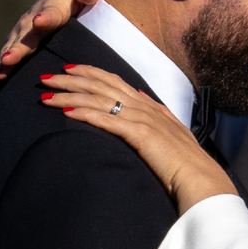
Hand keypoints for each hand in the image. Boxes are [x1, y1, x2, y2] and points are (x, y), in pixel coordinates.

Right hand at [0, 0, 100, 83]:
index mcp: (52, 7)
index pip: (50, 12)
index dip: (46, 17)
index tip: (40, 21)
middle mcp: (32, 21)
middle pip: (25, 36)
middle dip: (17, 48)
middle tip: (9, 59)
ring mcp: (22, 34)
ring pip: (12, 49)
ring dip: (5, 63)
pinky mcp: (17, 45)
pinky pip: (7, 60)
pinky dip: (0, 72)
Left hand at [41, 64, 238, 212]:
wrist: (201, 180)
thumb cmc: (187, 166)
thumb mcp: (172, 134)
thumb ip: (156, 115)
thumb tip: (140, 98)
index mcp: (149, 106)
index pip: (114, 81)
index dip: (90, 72)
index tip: (70, 69)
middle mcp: (143, 107)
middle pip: (100, 85)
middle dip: (70, 79)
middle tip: (46, 77)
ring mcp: (141, 119)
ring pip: (97, 100)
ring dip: (69, 95)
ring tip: (46, 95)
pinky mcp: (139, 135)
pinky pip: (106, 120)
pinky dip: (85, 113)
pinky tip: (66, 112)